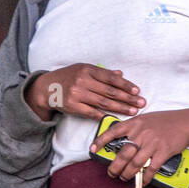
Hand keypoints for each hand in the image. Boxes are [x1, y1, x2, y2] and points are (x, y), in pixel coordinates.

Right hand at [26, 64, 144, 121]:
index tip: (137, 91)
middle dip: (127, 98)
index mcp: (87, 70)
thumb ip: (101, 73)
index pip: (110, 78)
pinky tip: (116, 118)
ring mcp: (77, 94)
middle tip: (141, 103)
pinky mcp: (73, 107)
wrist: (47, 88)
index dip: (125, 84)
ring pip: (103, 103)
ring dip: (120, 108)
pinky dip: (105, 116)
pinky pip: (92, 113)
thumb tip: (120, 74)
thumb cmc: (68, 77)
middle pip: (109, 91)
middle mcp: (82, 81)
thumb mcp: (83, 69)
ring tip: (133, 111)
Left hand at [89, 109, 188, 186]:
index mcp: (134, 123)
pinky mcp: (163, 152)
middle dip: (114, 167)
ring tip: (124, 177)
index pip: (113, 132)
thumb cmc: (164, 121)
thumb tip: (120, 142)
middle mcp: (141, 133)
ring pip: (135, 163)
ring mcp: (152, 143)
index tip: (92, 149)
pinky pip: (151, 169)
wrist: (186, 122)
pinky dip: (145, 177)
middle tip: (111, 173)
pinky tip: (142, 181)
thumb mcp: (145, 119)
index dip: (101, 141)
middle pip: (123, 154)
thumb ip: (132, 129)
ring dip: (127, 174)